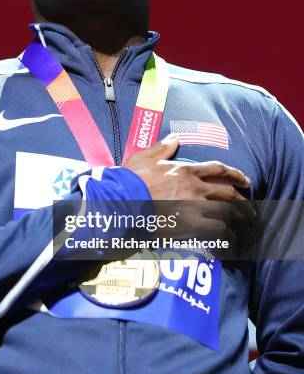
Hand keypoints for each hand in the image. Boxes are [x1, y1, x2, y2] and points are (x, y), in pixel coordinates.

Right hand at [123, 136, 254, 248]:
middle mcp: (194, 188)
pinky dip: (225, 234)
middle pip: (228, 193)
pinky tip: (229, 237)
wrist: (122, 202)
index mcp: (185, 170)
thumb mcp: (145, 157)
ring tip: (244, 224)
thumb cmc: (131, 179)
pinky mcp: (189, 226)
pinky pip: (215, 230)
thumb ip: (162, 147)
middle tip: (250, 206)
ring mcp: (193, 208)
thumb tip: (174, 137)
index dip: (235, 174)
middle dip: (242, 200)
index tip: (245, 180)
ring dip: (237, 218)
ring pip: (225, 212)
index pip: (218, 170)